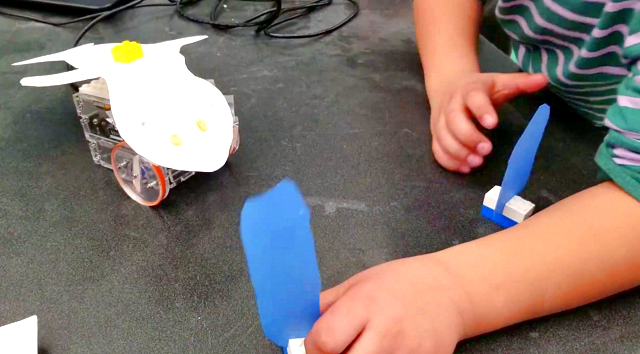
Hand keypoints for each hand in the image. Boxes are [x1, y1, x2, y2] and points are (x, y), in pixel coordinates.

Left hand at [304, 256, 465, 353]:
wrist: (448, 291)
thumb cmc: (399, 284)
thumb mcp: (357, 284)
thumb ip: (327, 308)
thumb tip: (295, 330)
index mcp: (365, 304)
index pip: (324, 341)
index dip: (312, 349)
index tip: (315, 347)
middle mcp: (387, 331)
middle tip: (336, 352)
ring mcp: (408, 353)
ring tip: (362, 350)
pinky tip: (383, 353)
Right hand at [428, 72, 546, 172]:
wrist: (448, 86)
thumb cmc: (479, 89)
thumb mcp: (499, 82)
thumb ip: (520, 83)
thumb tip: (544, 80)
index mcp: (469, 90)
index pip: (473, 98)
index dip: (482, 110)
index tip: (493, 123)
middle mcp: (451, 105)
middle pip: (453, 121)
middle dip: (468, 137)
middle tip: (487, 150)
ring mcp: (440, 121)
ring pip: (443, 138)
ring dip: (458, 152)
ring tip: (476, 162)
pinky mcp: (436, 135)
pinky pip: (437, 150)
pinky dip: (449, 161)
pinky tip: (465, 168)